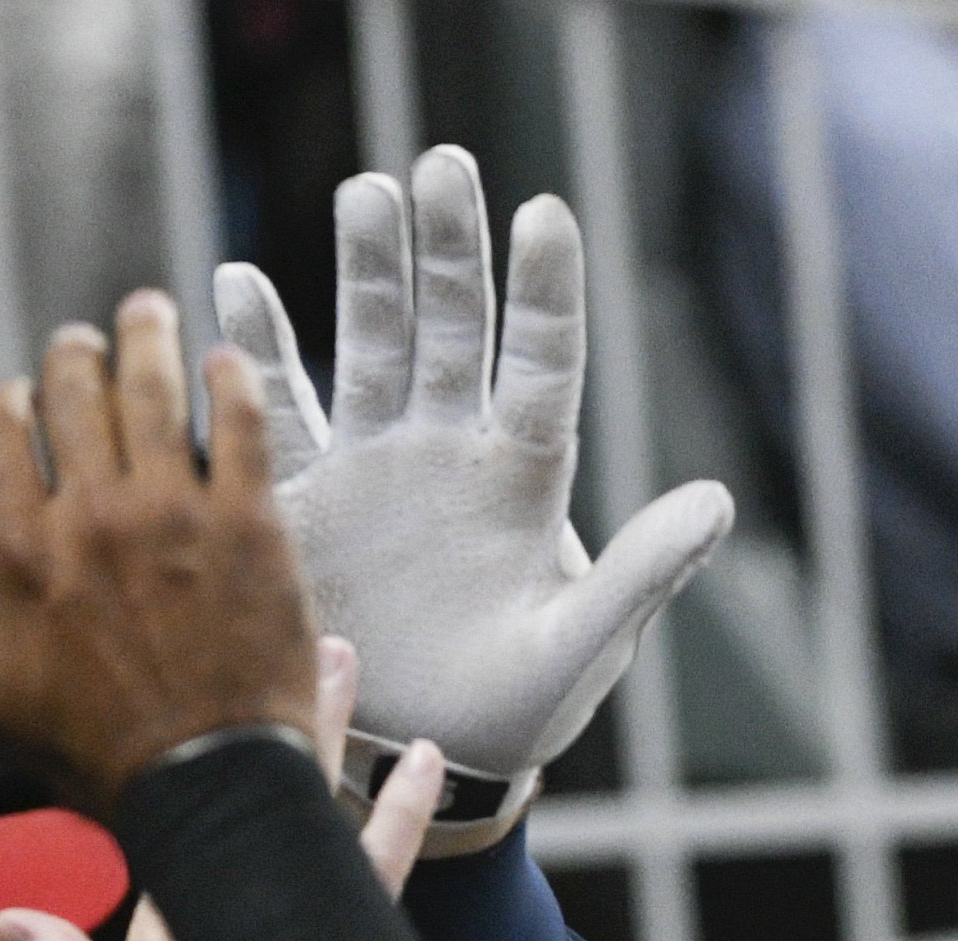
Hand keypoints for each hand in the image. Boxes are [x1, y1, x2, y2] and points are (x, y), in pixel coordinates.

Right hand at [0, 293, 317, 811]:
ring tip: (148, 313)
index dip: (8, 399)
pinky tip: (226, 358)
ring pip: (151, 394)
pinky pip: (241, 428)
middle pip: (73, 397)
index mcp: (22, 549)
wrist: (210, 781)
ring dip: (146, 340)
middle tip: (88, 338)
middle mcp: (91, 517)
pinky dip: (231, 381)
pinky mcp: (251, 527)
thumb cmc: (102, 747)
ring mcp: (174, 516)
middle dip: (75, 355)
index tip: (23, 394)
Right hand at [0, 638, 447, 940]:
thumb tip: (11, 924)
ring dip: (332, 727)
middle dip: (282, 708)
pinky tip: (427, 761)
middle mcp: (230, 886)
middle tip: (308, 644)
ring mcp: (290, 904)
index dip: (208, 746)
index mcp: (171, 899)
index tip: (217, 689)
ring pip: (317, 796)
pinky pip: (385, 855)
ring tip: (346, 663)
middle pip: (258, 778)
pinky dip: (406, 806)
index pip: (187, 802)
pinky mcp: (341, 931)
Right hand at [215, 145, 732, 852]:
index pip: (543, 365)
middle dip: (447, 250)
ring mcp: (376, 466)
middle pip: (453, 329)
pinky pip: (276, 409)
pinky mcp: (304, 498)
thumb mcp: (584, 644)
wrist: (427, 757)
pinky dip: (256, 348)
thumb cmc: (521, 710)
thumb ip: (644, 573)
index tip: (545, 212)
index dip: (545, 293)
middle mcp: (452, 453)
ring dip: (365, 271)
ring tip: (365, 194)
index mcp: (526, 480)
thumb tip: (719, 499)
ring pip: (370, 346)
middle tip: (441, 166)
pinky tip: (238, 283)